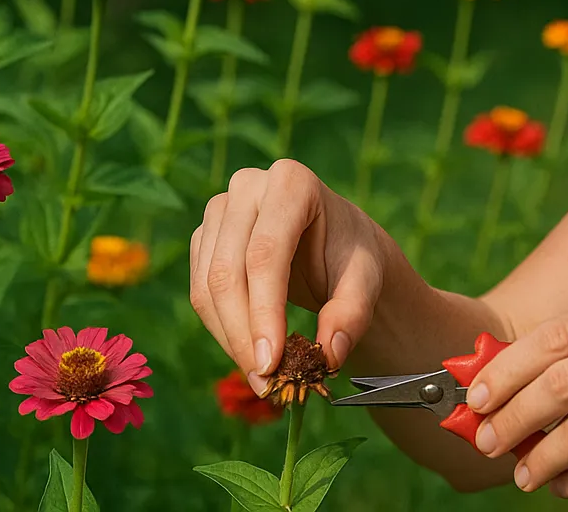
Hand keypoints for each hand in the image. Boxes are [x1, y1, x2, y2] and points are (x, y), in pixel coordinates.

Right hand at [189, 159, 388, 393]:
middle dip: (243, 334)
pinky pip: (199, 291)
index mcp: (293, 182)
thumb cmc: (352, 257)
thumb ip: (352, 314)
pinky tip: (249, 353)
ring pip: (208, 286)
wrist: (335, 246)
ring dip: (229, 339)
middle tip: (266, 383)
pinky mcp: (204, 237)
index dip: (263, 311)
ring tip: (262, 378)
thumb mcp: (367, 281)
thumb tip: (328, 354)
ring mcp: (220, 210)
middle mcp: (248, 186)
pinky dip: (221, 330)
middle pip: (229, 271)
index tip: (271, 363)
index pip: (266, 253)